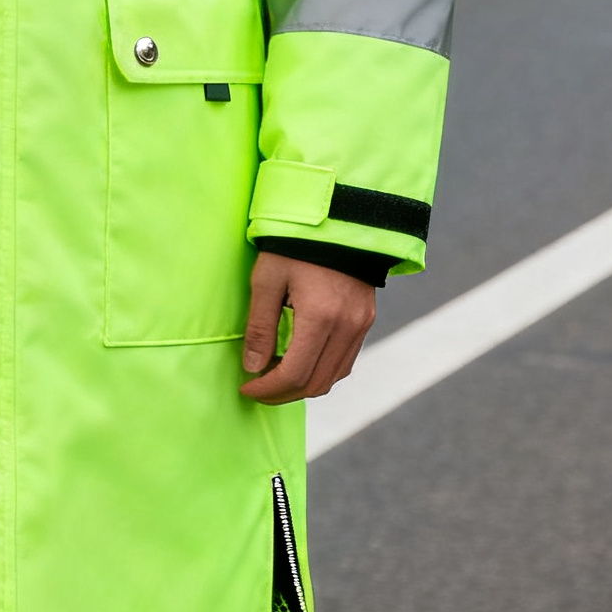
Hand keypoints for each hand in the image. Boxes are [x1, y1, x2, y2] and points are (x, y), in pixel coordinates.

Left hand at [240, 253, 376, 404]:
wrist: (336, 216)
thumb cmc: (294, 244)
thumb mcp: (267, 280)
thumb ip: (260, 327)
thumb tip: (253, 367)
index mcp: (320, 317)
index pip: (294, 374)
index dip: (267, 390)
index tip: (246, 388)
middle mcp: (346, 327)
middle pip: (315, 383)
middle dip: (282, 394)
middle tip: (258, 389)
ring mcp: (360, 325)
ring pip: (333, 377)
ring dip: (303, 385)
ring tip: (275, 377)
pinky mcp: (366, 320)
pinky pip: (345, 361)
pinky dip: (321, 371)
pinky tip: (300, 362)